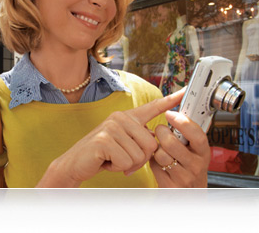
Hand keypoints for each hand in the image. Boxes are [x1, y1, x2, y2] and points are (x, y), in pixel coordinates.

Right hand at [37, 89, 184, 187]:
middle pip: (152, 144)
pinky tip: (106, 162)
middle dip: (139, 159)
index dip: (169, 101)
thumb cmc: (101, 155)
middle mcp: (120, 117)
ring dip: (128, 165)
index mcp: (126, 117)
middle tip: (121, 159)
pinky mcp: (104, 140)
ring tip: (112, 159)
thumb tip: (158, 141)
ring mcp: (111, 127)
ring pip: (140, 155)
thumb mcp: (123, 144)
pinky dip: (118, 168)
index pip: (152, 107)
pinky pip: (126, 161)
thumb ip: (139, 139)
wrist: (75, 163)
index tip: (183, 91)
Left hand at [150, 111, 210, 187]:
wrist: (190, 195)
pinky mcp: (170, 185)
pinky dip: (153, 161)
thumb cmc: (189, 167)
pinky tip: (159, 162)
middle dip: (161, 132)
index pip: (197, 135)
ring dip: (156, 149)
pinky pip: (154, 165)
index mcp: (203, 153)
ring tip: (162, 150)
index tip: (171, 113)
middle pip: (171, 143)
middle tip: (161, 130)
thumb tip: (176, 110)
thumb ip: (188, 135)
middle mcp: (196, 166)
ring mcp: (183, 177)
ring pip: (161, 154)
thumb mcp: (195, 151)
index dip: (183, 122)